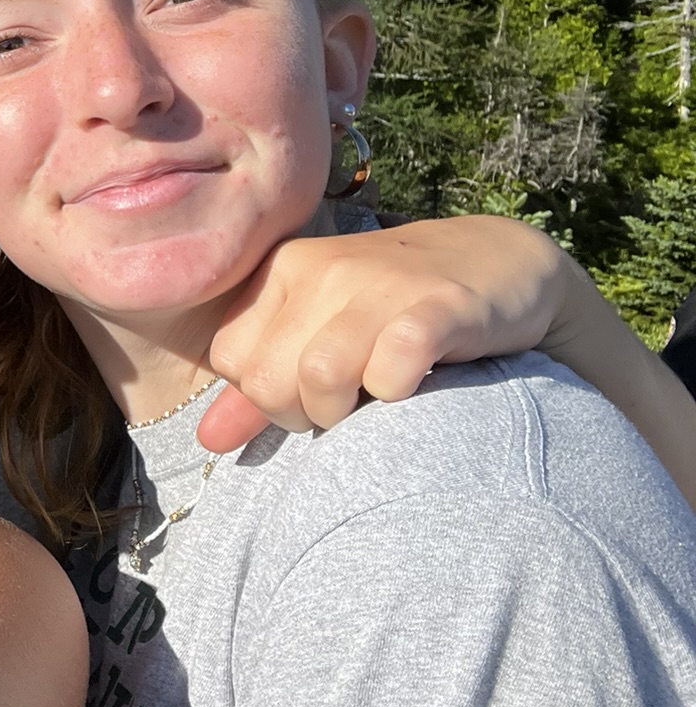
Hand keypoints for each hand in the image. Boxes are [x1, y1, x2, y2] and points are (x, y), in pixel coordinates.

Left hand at [199, 216, 566, 451]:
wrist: (501, 264)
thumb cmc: (395, 311)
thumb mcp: (319, 335)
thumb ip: (259, 389)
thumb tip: (206, 441)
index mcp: (282, 272)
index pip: (230, 361)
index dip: (266, 397)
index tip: (310, 393)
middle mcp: (320, 269)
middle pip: (265, 378)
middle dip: (301, 413)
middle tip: (347, 403)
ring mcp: (379, 284)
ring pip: (317, 375)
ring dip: (345, 410)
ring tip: (375, 398)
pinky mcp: (438, 306)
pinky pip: (390, 368)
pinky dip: (396, 392)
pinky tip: (414, 384)